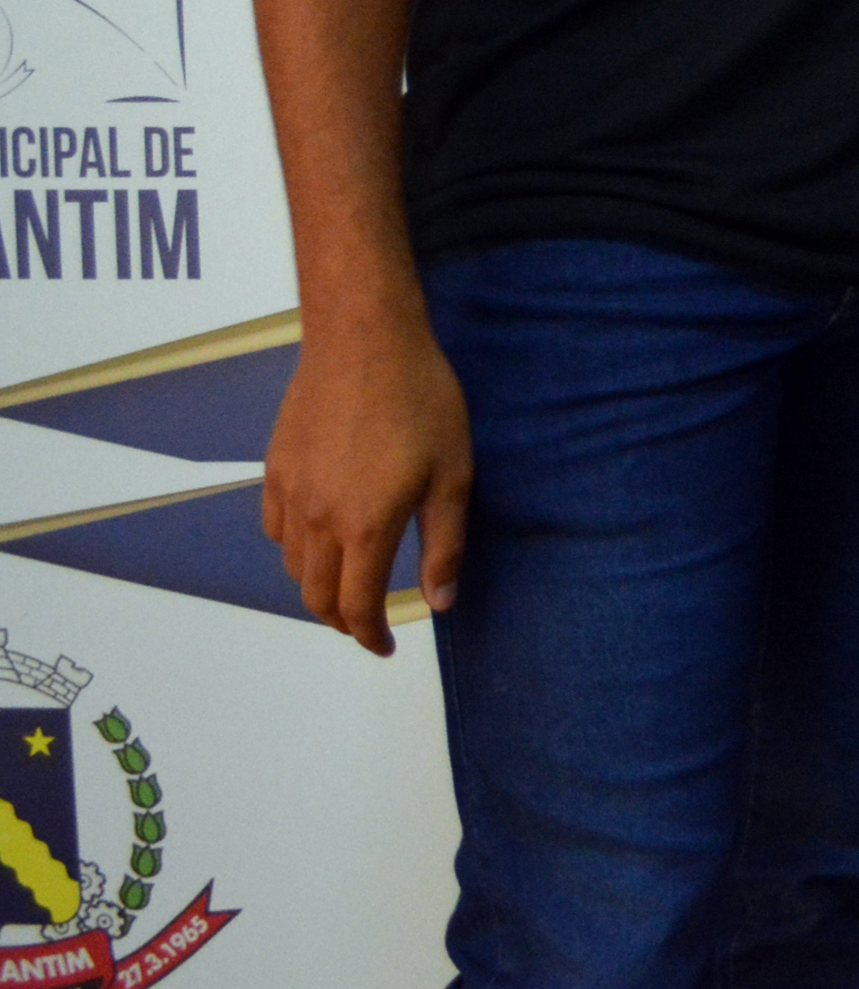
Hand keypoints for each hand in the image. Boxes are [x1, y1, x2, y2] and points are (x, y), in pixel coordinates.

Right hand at [259, 314, 469, 654]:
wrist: (365, 341)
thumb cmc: (422, 402)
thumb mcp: (453, 474)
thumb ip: (444, 545)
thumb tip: (439, 603)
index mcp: (365, 527)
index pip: (356, 607)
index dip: (371, 635)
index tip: (386, 647)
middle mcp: (317, 519)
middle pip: (316, 596)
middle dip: (343, 620)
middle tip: (369, 623)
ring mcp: (290, 493)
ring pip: (292, 566)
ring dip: (318, 586)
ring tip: (349, 582)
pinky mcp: (274, 468)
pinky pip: (275, 530)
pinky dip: (295, 550)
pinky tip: (320, 537)